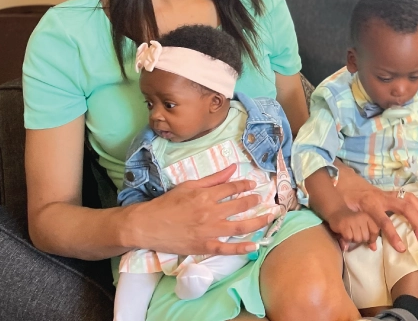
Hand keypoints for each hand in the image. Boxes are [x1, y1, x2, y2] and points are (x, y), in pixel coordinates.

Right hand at [126, 165, 271, 255]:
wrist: (147, 225)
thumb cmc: (166, 203)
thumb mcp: (189, 185)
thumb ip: (213, 178)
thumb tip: (232, 168)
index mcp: (205, 195)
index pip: (232, 188)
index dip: (245, 185)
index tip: (253, 184)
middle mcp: (210, 211)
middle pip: (240, 205)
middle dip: (255, 201)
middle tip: (264, 200)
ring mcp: (208, 230)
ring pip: (239, 226)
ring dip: (257, 221)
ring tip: (270, 217)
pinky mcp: (203, 246)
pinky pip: (226, 248)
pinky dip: (241, 248)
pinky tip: (255, 246)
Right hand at [326, 208, 378, 251]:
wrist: (337, 212)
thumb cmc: (352, 220)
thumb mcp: (363, 226)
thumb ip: (369, 236)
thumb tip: (374, 249)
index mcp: (368, 217)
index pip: (375, 231)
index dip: (372, 238)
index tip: (367, 240)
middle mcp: (362, 217)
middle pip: (366, 237)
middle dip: (361, 239)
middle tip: (355, 234)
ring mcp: (353, 221)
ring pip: (358, 239)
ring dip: (353, 240)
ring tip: (350, 234)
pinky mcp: (344, 225)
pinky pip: (349, 238)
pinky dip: (346, 239)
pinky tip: (344, 234)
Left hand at [340, 185, 417, 252]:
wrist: (345, 181)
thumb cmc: (345, 199)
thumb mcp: (344, 215)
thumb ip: (354, 231)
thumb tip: (369, 247)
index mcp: (370, 205)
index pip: (385, 222)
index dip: (394, 236)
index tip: (402, 248)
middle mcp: (382, 198)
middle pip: (405, 208)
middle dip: (416, 222)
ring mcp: (388, 194)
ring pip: (409, 199)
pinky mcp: (391, 193)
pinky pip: (408, 195)